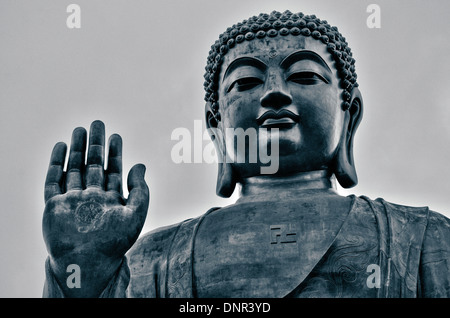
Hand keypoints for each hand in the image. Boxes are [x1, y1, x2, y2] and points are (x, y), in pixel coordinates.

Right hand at [42, 120, 148, 296]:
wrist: (87, 262)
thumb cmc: (114, 243)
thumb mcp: (136, 215)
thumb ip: (141, 190)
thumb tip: (140, 165)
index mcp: (110, 200)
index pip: (113, 170)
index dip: (115, 153)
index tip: (116, 136)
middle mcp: (91, 197)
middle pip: (93, 165)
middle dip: (95, 144)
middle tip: (98, 123)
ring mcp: (72, 200)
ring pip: (74, 168)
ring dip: (76, 149)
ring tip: (80, 129)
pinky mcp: (54, 205)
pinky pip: (54, 180)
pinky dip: (56, 163)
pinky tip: (61, 146)